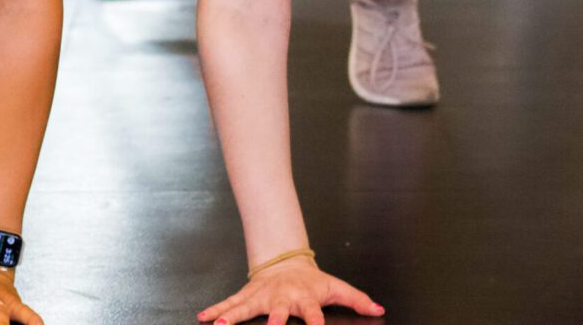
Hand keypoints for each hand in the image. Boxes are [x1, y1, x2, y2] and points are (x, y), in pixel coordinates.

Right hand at [197, 256, 382, 324]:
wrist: (286, 263)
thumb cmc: (312, 281)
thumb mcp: (336, 287)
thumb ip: (357, 299)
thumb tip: (379, 309)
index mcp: (304, 299)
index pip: (313, 313)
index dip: (315, 324)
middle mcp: (281, 298)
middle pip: (276, 312)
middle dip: (272, 322)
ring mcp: (262, 296)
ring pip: (245, 308)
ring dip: (231, 316)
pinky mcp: (247, 295)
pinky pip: (229, 303)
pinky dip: (216, 310)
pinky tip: (204, 317)